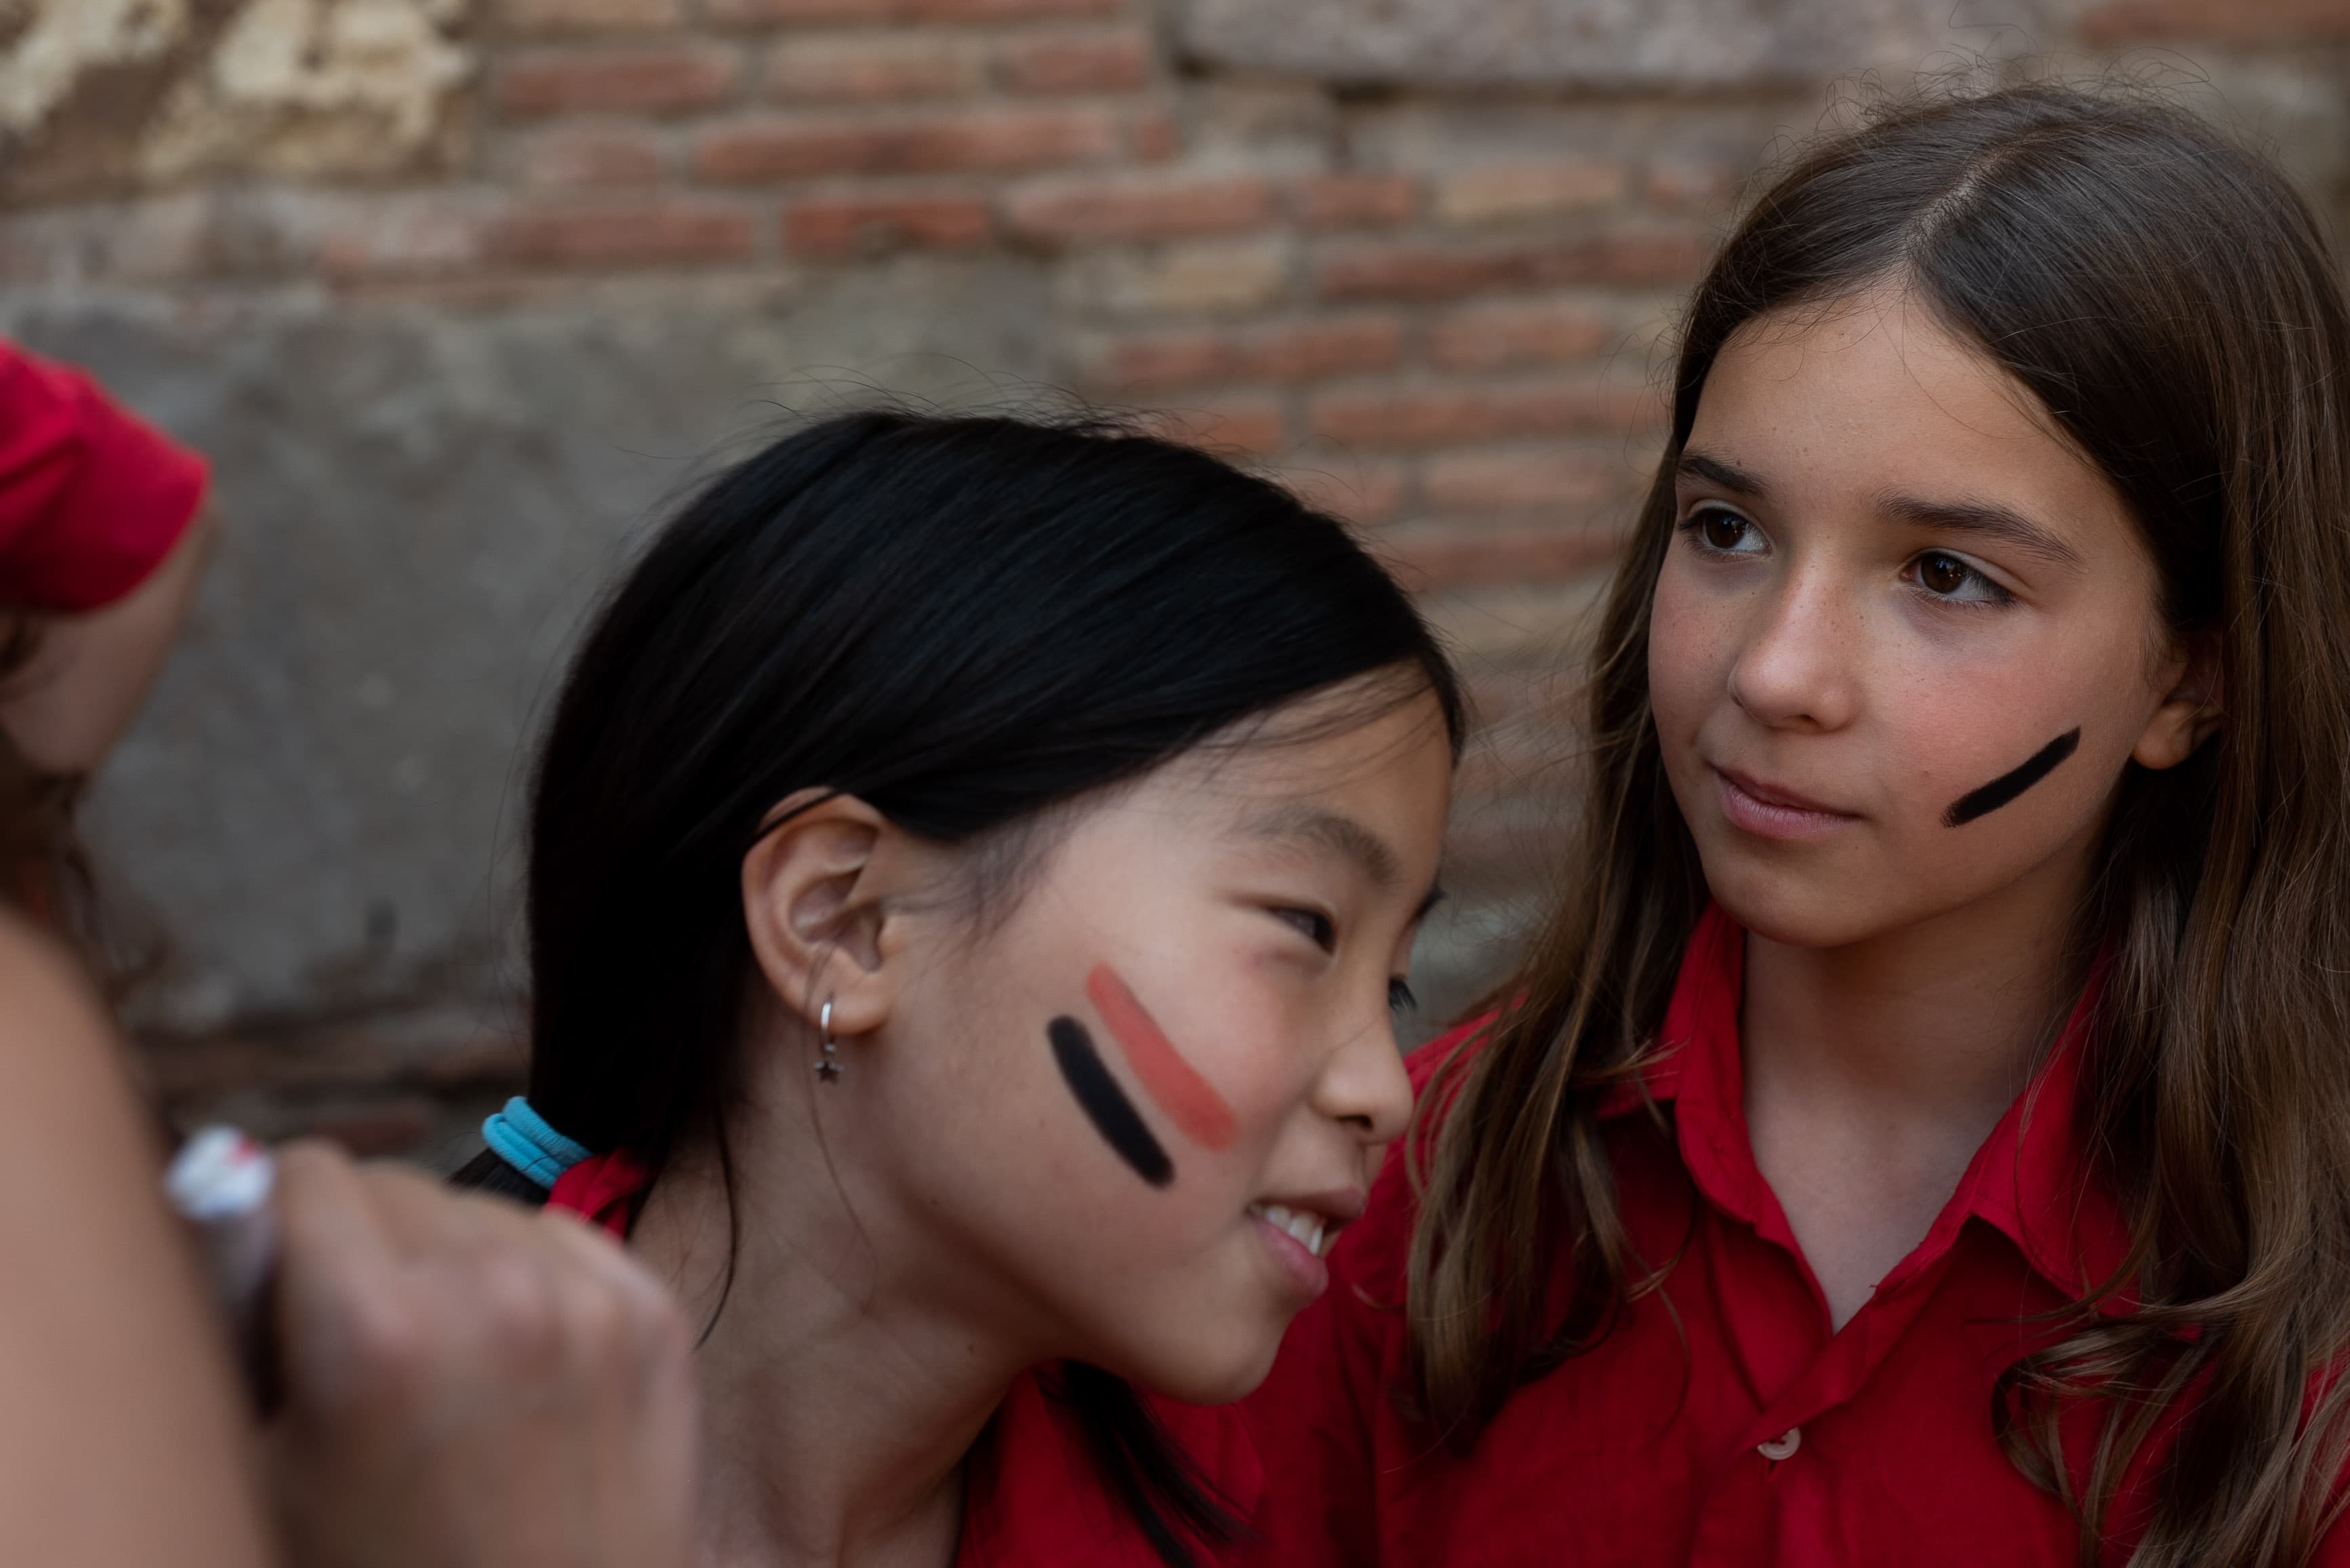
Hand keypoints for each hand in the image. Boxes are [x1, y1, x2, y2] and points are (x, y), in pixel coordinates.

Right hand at [263, 1141, 698, 1567]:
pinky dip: (533, 1280)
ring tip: (447, 1367)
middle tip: (362, 1342)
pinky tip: (518, 1366)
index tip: (279, 1271)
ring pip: (481, 1210)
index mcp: (374, 1334)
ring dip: (452, 1260)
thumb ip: (245, 1329)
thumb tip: (232, 1205)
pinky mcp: (654, 1318)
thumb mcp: (271, 1469)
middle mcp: (490, 1296)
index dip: (279, 1224)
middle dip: (362, 1246)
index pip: (305, 1174)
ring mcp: (586, 1304)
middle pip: (393, 1184)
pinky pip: (562, 1240)